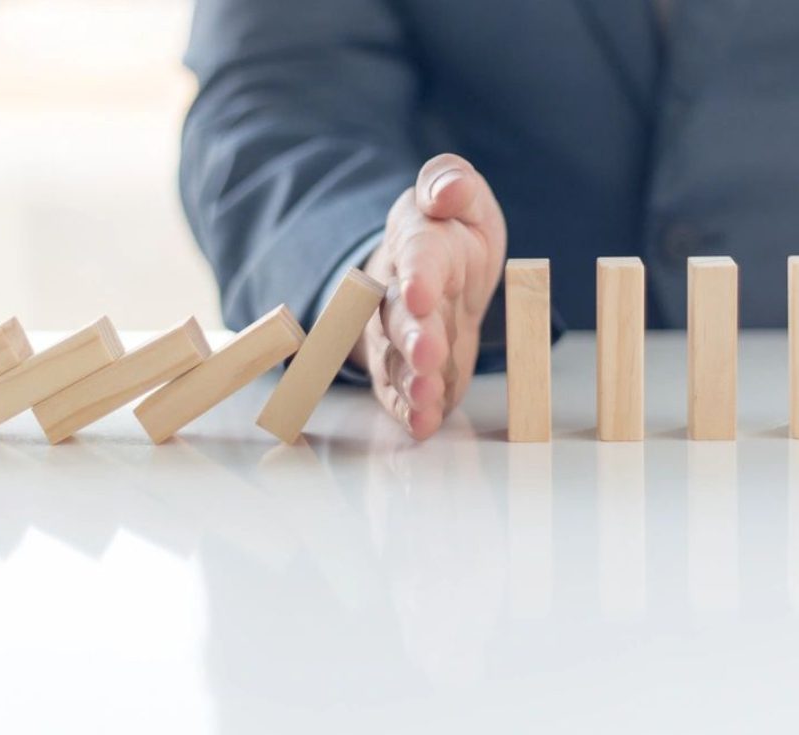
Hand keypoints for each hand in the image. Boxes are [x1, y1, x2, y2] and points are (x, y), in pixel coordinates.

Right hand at [351, 154, 506, 438]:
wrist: (437, 276)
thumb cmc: (453, 235)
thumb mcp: (464, 199)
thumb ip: (452, 183)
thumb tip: (446, 190)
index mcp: (419, 244)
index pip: (417, 257)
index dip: (418, 275)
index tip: (421, 292)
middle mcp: (399, 294)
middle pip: (400, 317)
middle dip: (413, 337)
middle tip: (427, 357)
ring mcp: (399, 337)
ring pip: (397, 359)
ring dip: (410, 381)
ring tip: (426, 396)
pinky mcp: (407, 370)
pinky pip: (402, 391)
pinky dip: (410, 409)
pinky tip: (422, 423)